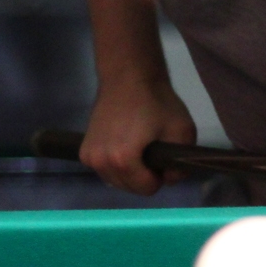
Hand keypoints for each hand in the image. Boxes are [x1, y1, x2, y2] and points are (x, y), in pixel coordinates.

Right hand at [80, 77, 196, 194]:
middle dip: (145, 176)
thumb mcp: (182, 131)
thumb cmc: (157, 101)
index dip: (160, 176)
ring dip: (130, 173)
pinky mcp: (83, 151)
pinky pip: (104, 171)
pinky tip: (125, 147)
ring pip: (116, 181)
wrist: (128, 77)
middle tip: (152, 150)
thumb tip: (169, 180)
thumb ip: (180, 163)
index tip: (162, 156)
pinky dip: (116, 166)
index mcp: (123, 160)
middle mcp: (101, 163)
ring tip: (139, 147)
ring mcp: (89, 157)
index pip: (147, 189)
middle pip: (130, 187)